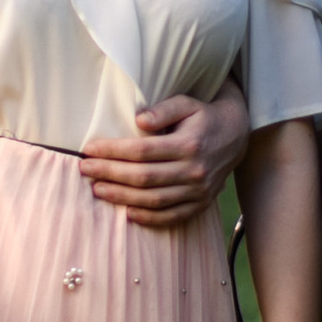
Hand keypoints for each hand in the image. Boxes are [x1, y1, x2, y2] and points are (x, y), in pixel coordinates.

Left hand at [79, 84, 247, 224]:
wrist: (237, 134)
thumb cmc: (203, 115)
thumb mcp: (187, 103)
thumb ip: (163, 109)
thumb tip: (138, 119)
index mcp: (189, 144)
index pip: (142, 151)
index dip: (113, 152)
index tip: (89, 149)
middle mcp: (195, 170)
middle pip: (144, 177)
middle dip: (110, 174)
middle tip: (84, 170)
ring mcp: (199, 190)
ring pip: (154, 200)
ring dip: (122, 197)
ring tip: (97, 190)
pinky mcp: (201, 203)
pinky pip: (173, 216)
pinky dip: (149, 218)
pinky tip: (127, 213)